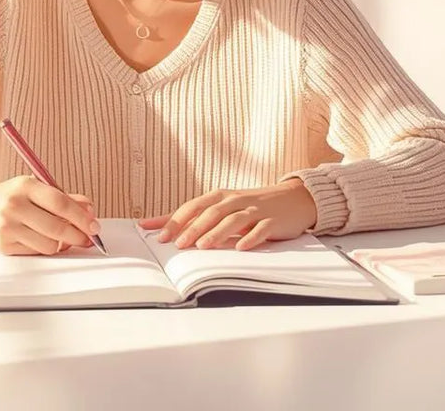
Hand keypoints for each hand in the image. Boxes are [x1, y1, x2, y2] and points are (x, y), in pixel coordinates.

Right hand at [0, 176, 99, 255]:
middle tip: (86, 238)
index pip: (60, 202)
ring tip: (56, 236)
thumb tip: (89, 210)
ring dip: (59, 244)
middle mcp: (13, 206)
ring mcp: (6, 227)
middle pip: (57, 227)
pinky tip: (37, 238)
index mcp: (24, 186)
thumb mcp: (34, 189)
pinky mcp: (2, 245)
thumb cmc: (8, 197)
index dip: (81, 216)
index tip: (94, 226)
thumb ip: (64, 197)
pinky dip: (42, 248)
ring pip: (49, 245)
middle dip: (78, 236)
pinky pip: (35, 252)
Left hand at [137, 179, 317, 250]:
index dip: (177, 220)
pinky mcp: (273, 221)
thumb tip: (151, 225)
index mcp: (221, 196)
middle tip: (178, 244)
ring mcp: (256, 210)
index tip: (160, 236)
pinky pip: (262, 229)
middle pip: (212, 212)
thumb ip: (190, 217)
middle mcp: (236, 200)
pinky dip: (251, 238)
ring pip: (234, 220)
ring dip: (218, 233)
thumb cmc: (251, 205)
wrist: (294, 198)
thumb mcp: (222, 207)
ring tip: (203, 246)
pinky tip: (242, 247)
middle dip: (194, 228)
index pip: (194, 206)